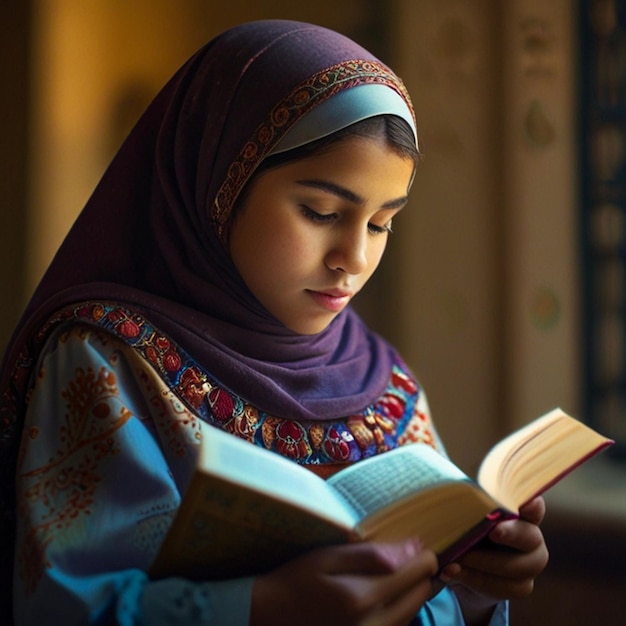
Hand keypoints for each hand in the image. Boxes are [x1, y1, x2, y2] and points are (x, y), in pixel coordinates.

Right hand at [251, 539, 437, 625]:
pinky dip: (400, 608)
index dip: (424, 556)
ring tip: (397, 574)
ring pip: (412, 613)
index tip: (419, 545)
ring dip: (412, 591)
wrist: (272, 615)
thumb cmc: (298, 580)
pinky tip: (385, 595)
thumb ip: (369, 554)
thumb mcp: (328, 557)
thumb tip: (411, 549)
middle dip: (420, 573)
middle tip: (408, 556)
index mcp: (362, 598)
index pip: (416, 574)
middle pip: (420, 595)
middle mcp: (373, 625)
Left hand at [440, 497, 548, 622]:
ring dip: (485, 561)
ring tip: (458, 556)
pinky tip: (453, 570)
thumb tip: (459, 496)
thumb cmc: (466, 531)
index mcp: (520, 513)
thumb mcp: (465, 516)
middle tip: (493, 532)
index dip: (533, 505)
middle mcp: (531, 537)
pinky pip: (504, 587)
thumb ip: (470, 507)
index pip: (533, 506)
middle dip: (511, 534)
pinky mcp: (520, 587)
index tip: (526, 504)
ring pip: (519, 567)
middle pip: (531, 537)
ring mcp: (530, 564)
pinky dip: (474, 578)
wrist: (465, 568)